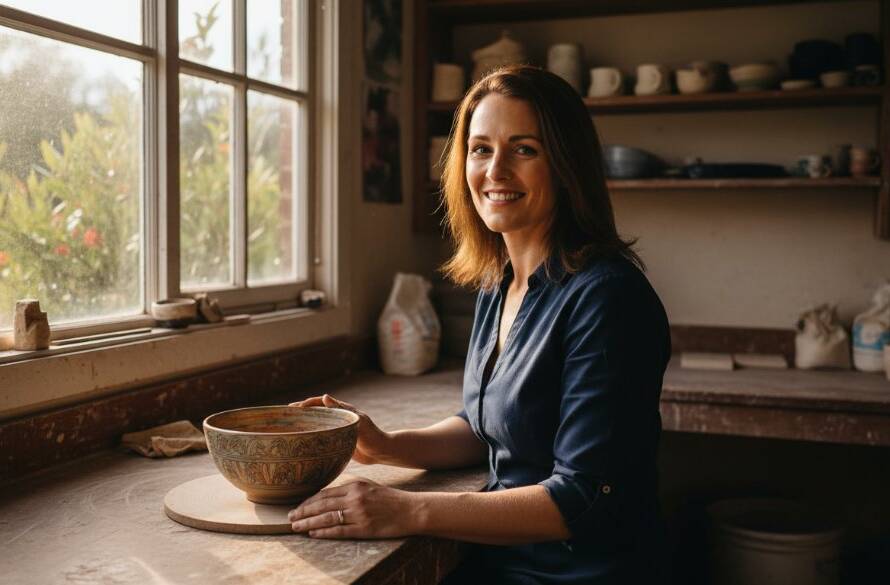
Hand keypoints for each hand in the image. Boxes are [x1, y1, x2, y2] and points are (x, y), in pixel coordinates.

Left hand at [288, 480, 423, 538]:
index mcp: (355, 485)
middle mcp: (355, 497)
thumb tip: (328, 495)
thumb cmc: (389, 498)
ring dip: (308, 523)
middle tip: (289, 517)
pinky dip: (324, 532)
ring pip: (327, 518)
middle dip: (303, 512)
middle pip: (322, 505)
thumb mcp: (369, 486)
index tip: (297, 507)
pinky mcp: (364, 528)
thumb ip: (350, 488)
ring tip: (296, 527)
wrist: (411, 509)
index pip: (325, 493)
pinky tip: (313, 533)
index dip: (308, 501)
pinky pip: (339, 531)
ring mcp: (359, 513)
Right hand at [289, 394, 389, 464]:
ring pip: (315, 425)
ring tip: (288, 429)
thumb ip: (342, 409)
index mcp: (341, 410)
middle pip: (314, 413)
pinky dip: (310, 438)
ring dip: (303, 425)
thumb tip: (324, 396)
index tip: (292, 408)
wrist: (381, 451)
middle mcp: (336, 418)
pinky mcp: (337, 441)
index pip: (319, 403)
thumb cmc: (372, 434)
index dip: (305, 404)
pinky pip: (320, 438)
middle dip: (299, 414)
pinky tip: (300, 444)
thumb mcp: (358, 420)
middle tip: (283, 417)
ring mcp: (336, 430)